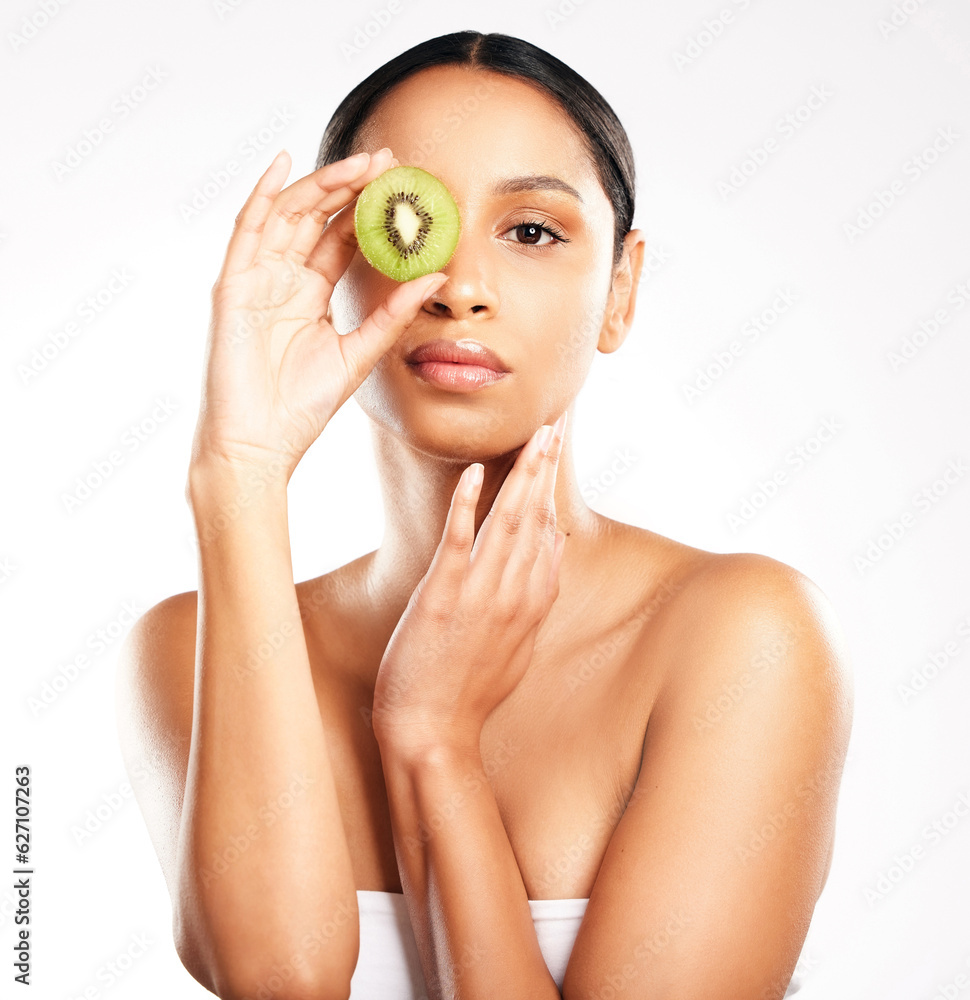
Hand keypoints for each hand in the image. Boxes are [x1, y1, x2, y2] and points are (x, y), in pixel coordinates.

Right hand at [188, 147, 447, 480]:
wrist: (260, 444)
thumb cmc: (303, 407)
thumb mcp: (359, 353)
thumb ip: (393, 314)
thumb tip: (436, 276)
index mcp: (311, 294)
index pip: (342, 238)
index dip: (370, 210)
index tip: (405, 185)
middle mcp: (283, 280)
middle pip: (318, 217)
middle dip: (351, 187)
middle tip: (388, 161)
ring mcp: (256, 280)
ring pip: (288, 215)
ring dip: (321, 185)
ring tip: (359, 163)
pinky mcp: (233, 286)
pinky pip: (246, 230)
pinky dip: (261, 194)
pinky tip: (281, 162)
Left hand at [372, 412, 568, 754]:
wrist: (433, 731)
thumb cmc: (469, 692)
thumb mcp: (519, 647)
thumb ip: (536, 599)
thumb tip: (551, 557)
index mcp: (533, 604)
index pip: (550, 533)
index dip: (554, 488)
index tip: (556, 453)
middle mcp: (515, 593)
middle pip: (536, 517)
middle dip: (546, 466)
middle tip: (554, 425)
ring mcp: (481, 593)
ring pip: (509, 521)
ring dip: (523, 474)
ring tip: (535, 436)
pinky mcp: (443, 596)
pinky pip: (459, 541)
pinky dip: (467, 504)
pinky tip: (476, 473)